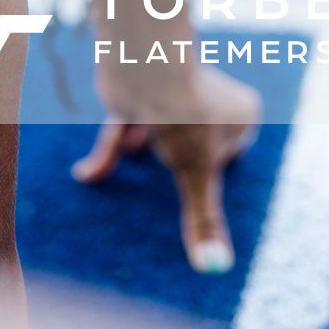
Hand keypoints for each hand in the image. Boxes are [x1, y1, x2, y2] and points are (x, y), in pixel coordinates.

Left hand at [71, 67, 260, 274]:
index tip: (197, 183)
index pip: (227, 155)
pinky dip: (109, 150)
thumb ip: (203, 219)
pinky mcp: (141, 90)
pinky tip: (86, 174)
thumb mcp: (195, 175)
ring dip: (139, 151)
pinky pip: (128, 126)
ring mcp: (174, 92)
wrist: (143, 63)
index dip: (209, 170)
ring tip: (132, 155)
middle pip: (192, 145)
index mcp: (242, 112)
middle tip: (158, 189)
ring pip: (156, 135)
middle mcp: (212, 97)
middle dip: (172, 161)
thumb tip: (213, 265)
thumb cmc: (181, 115)